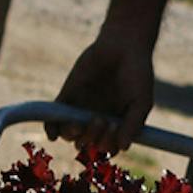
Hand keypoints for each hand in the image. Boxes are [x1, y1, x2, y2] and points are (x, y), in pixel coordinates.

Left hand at [56, 22, 155, 150]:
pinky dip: (51, 129)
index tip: (113, 128)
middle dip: (92, 138)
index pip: (106, 147)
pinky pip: (54, 119)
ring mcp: (80, 110)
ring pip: (70, 135)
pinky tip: (53, 134)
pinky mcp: (67, 97)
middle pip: (87, 144)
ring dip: (74, 136)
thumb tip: (123, 147)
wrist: (122, 44)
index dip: (107, 146)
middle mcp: (97, 121)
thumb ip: (133, 124)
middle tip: (101, 119)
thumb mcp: (141, 100)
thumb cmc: (137, 72)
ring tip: (80, 124)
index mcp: (115, 125)